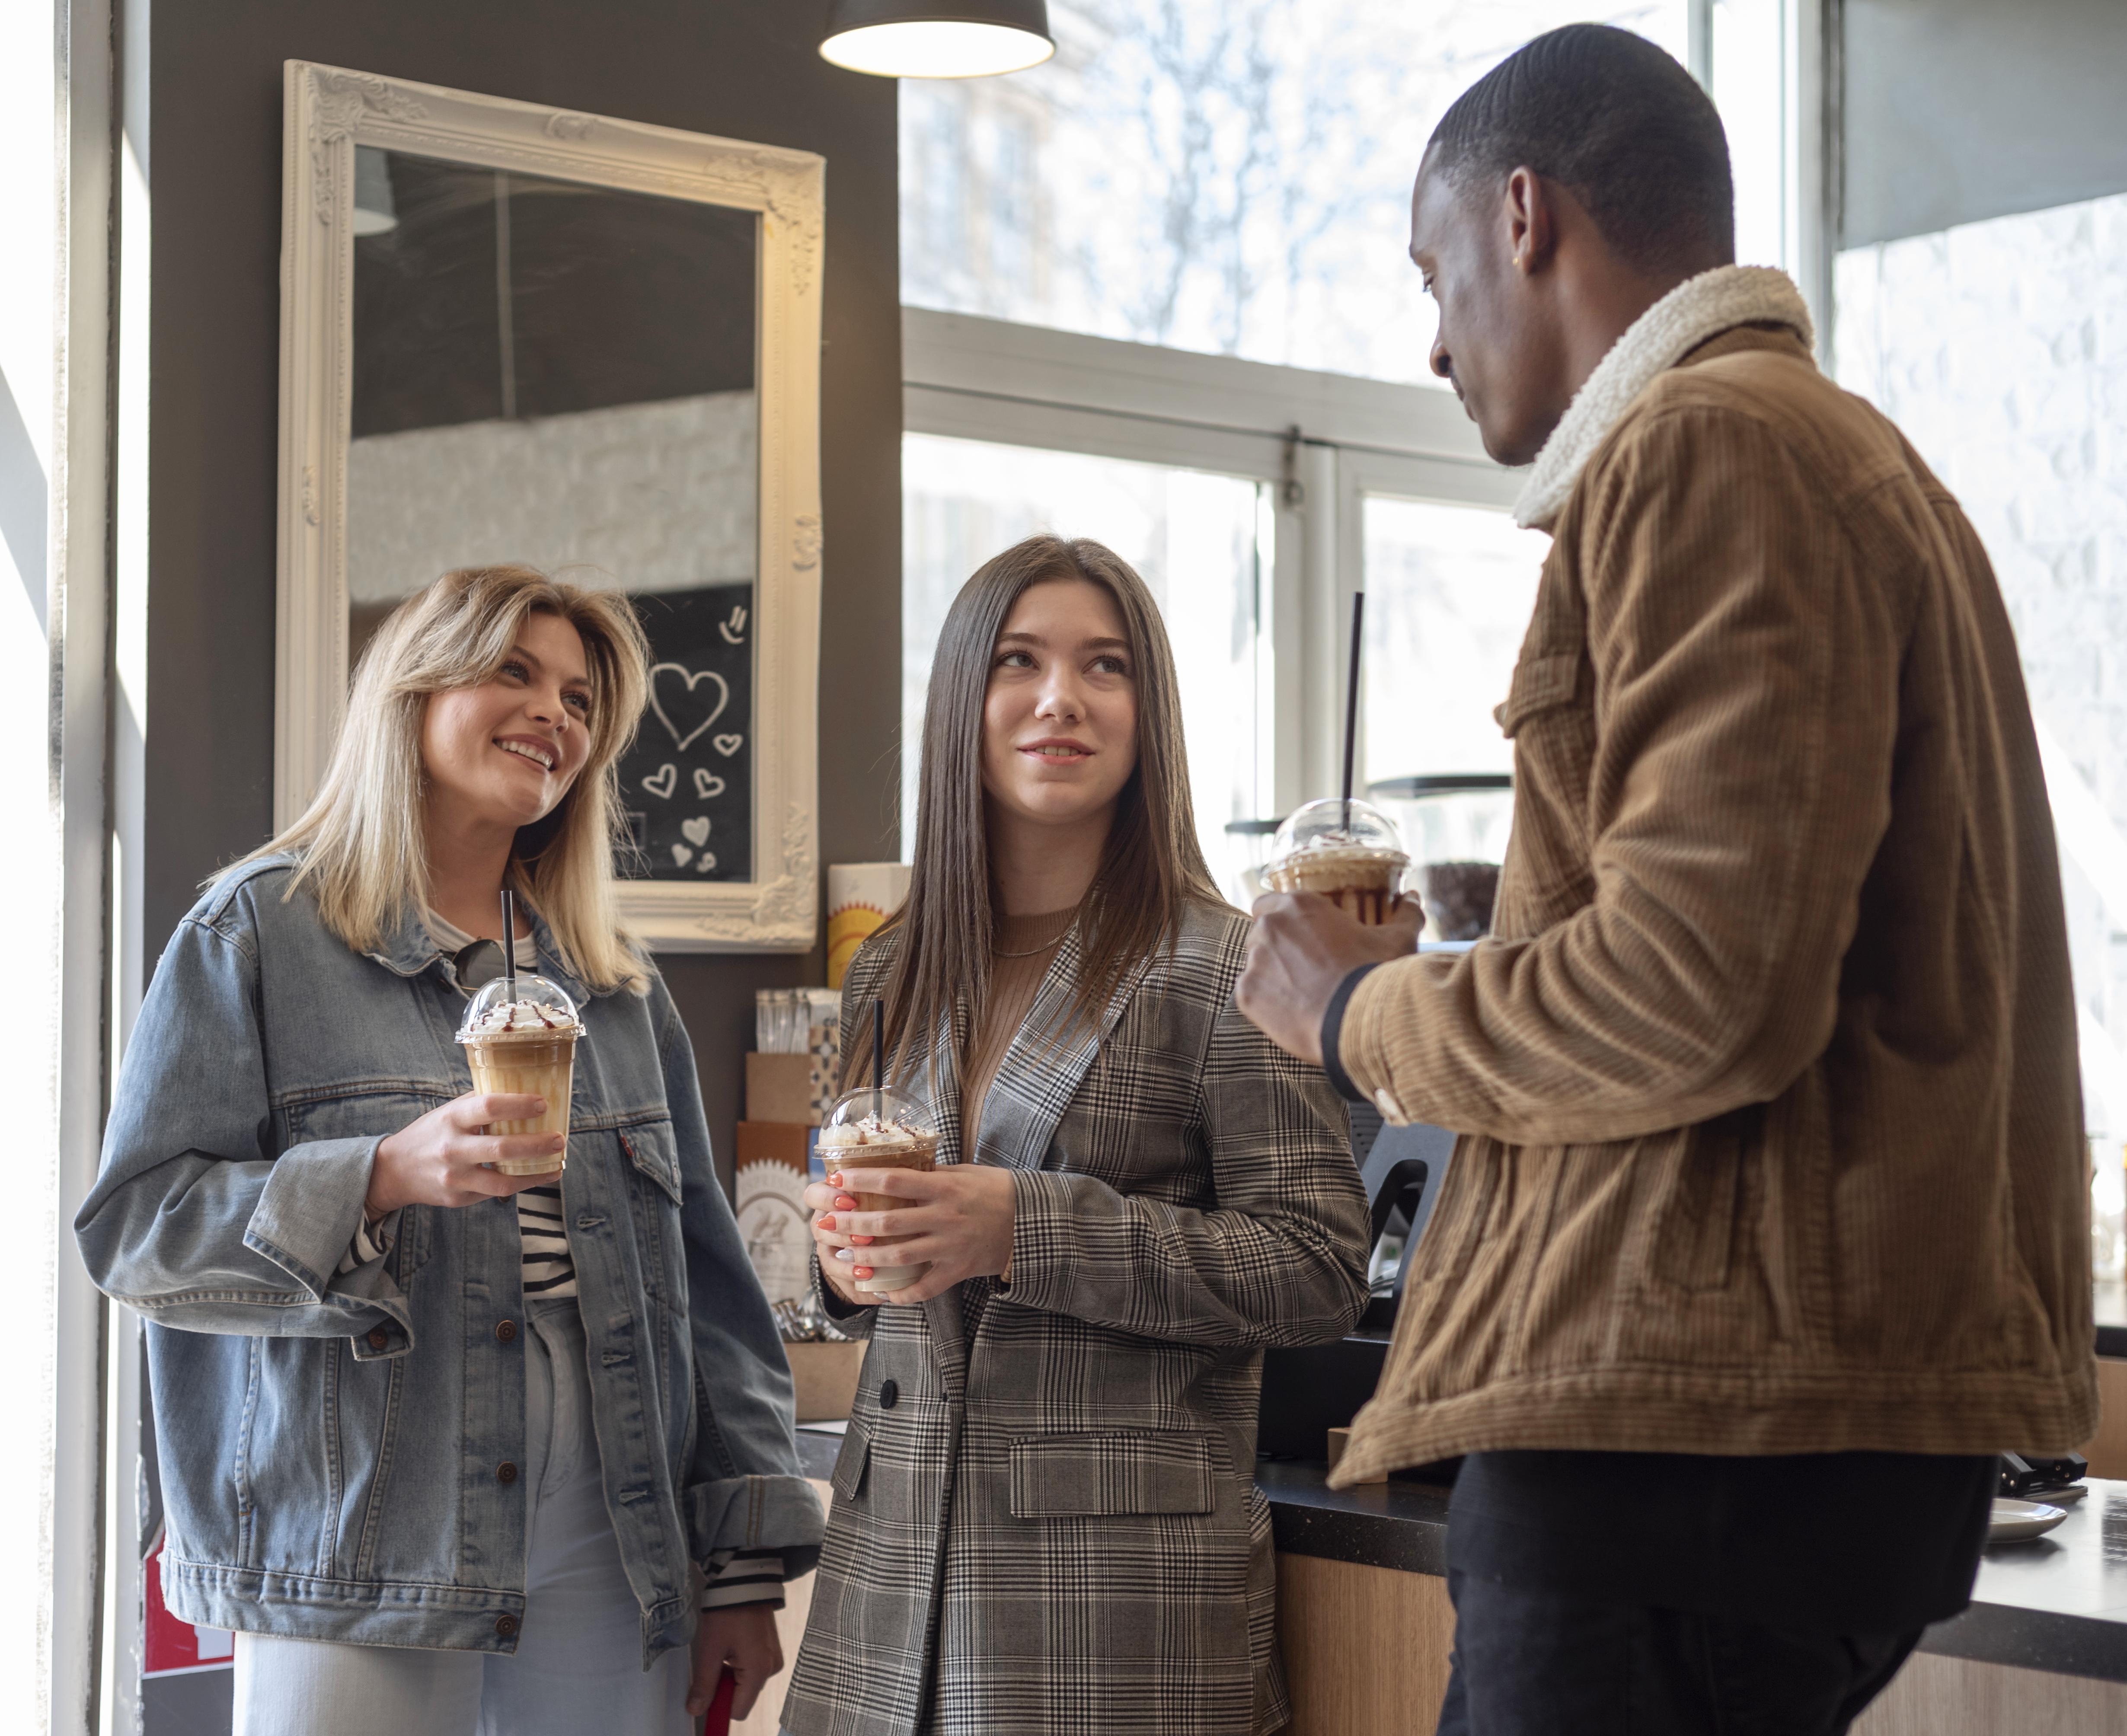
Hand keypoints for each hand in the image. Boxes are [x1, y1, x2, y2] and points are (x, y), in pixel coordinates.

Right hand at [364, 1093, 563, 1215]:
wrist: (395, 1170)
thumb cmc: (433, 1133)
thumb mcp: (449, 1111)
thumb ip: (481, 1103)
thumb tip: (525, 1091)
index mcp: (452, 1119)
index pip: (489, 1106)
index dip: (519, 1104)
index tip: (543, 1103)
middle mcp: (452, 1148)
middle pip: (501, 1147)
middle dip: (537, 1144)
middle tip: (560, 1139)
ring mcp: (455, 1177)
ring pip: (503, 1181)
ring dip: (535, 1173)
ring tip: (556, 1165)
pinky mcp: (459, 1198)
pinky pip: (496, 1192)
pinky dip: (521, 1184)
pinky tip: (536, 1176)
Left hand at [689, 1602, 782, 1721]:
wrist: (745, 1578)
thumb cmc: (728, 1611)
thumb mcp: (710, 1649)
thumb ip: (704, 1684)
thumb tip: (696, 1710)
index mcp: (759, 1671)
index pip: (738, 1710)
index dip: (718, 1706)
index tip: (704, 1695)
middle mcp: (772, 1667)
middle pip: (742, 1696)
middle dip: (724, 1687)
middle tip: (712, 1662)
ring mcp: (774, 1657)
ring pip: (746, 1682)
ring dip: (731, 1674)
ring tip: (722, 1648)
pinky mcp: (771, 1648)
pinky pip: (752, 1668)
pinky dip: (739, 1663)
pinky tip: (731, 1644)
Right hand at [805, 1178, 876, 1306]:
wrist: (878, 1230)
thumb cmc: (882, 1200)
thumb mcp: (880, 1190)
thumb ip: (885, 1185)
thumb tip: (907, 1175)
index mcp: (830, 1199)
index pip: (814, 1195)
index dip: (827, 1198)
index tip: (850, 1201)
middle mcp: (825, 1224)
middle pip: (819, 1229)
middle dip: (842, 1235)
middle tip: (865, 1238)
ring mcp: (829, 1249)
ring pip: (828, 1259)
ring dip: (848, 1266)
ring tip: (869, 1272)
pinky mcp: (840, 1272)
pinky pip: (844, 1285)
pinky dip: (861, 1290)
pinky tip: (880, 1293)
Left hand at [808, 1165, 1015, 1305]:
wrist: (1031, 1221)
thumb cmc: (995, 1190)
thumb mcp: (964, 1173)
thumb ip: (930, 1174)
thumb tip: (894, 1168)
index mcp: (945, 1187)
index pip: (895, 1181)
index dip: (862, 1180)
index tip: (837, 1180)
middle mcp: (945, 1217)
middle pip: (888, 1222)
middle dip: (851, 1224)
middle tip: (824, 1223)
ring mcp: (951, 1246)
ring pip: (900, 1256)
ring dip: (865, 1258)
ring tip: (840, 1256)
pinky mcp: (959, 1270)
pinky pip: (925, 1287)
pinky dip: (900, 1293)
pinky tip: (880, 1292)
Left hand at [1235, 893, 1423, 1064]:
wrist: (1361, 1022)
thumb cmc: (1378, 975)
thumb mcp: (1398, 940)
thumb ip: (1404, 914)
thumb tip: (1412, 897)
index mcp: (1298, 905)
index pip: (1269, 902)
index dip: (1282, 919)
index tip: (1299, 935)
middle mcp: (1269, 927)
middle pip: (1260, 933)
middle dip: (1277, 948)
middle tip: (1305, 969)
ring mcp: (1254, 961)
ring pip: (1254, 964)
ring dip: (1271, 975)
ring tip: (1302, 994)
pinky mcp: (1246, 994)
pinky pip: (1250, 994)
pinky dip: (1266, 1003)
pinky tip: (1292, 1012)